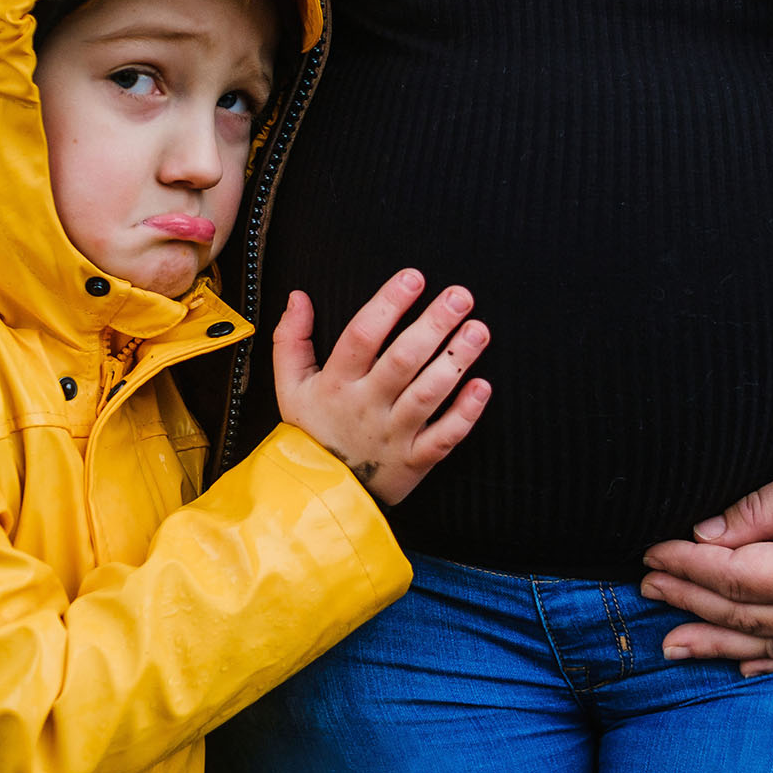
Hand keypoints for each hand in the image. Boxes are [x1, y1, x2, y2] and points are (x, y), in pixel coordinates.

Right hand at [271, 269, 490, 505]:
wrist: (320, 496)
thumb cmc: (311, 433)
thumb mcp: (289, 387)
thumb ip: (292, 340)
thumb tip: (298, 297)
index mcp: (337, 383)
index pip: (362, 336)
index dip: (387, 304)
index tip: (413, 277)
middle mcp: (367, 406)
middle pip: (402, 360)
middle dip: (433, 324)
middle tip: (460, 296)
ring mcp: (394, 434)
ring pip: (428, 394)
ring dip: (456, 360)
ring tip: (478, 330)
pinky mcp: (415, 460)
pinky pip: (444, 437)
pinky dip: (466, 414)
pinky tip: (483, 386)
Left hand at [639, 465, 772, 674]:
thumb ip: (756, 511)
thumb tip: (702, 537)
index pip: (735, 576)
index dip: (687, 565)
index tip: (652, 552)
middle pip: (745, 615)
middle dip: (690, 601)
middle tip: (648, 588)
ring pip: (770, 645)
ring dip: (716, 643)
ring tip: (671, 643)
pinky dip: (768, 660)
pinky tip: (737, 662)